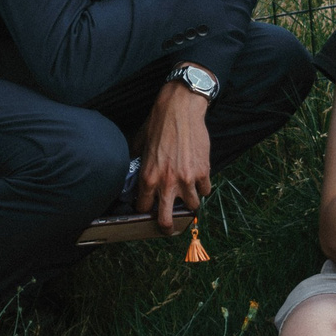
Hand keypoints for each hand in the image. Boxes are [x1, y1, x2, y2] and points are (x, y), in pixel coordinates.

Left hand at [135, 78, 213, 232]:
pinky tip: (198, 179)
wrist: (180, 108)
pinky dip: (203, 187)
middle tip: (169, 226)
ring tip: (188, 195)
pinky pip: (206, 190)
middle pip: (167, 220)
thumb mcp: (140, 143)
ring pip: (192, 207)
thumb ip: (136, 160)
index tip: (149, 210)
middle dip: (167, 227)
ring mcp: (187, 179)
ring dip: (190, 202)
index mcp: (148, 177)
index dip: (145, 211)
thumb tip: (130, 168)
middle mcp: (167, 182)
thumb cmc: (159, 123)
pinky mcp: (203, 171)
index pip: (144, 208)